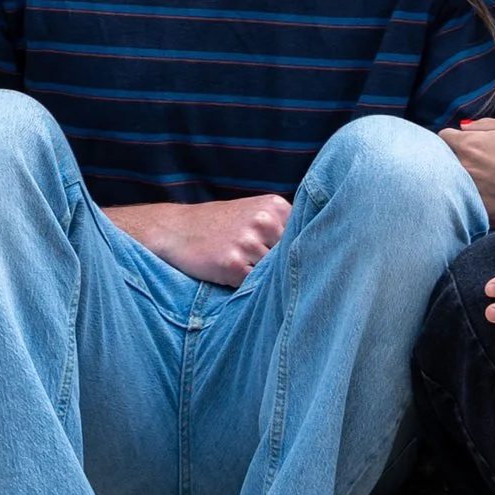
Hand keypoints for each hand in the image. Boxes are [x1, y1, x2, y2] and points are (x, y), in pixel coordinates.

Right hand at [105, 193, 291, 285]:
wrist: (176, 230)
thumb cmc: (219, 226)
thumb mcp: (254, 213)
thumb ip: (282, 228)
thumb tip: (318, 254)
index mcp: (275, 206)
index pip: (305, 237)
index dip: (302, 254)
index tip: (303, 265)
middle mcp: (265, 221)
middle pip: (292, 258)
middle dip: (283, 270)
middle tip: (269, 274)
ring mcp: (248, 242)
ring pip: (274, 274)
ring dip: (265, 281)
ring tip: (245, 272)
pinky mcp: (233, 264)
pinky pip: (254, 286)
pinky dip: (247, 288)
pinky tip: (234, 278)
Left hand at [440, 115, 494, 221]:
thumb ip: (481, 124)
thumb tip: (462, 127)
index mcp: (468, 145)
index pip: (443, 138)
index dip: (453, 139)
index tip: (461, 143)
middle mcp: (464, 168)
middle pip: (442, 161)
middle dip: (452, 159)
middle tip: (468, 161)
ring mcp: (469, 191)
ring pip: (450, 183)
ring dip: (458, 179)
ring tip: (477, 178)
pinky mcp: (478, 210)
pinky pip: (464, 204)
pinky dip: (469, 199)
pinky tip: (484, 194)